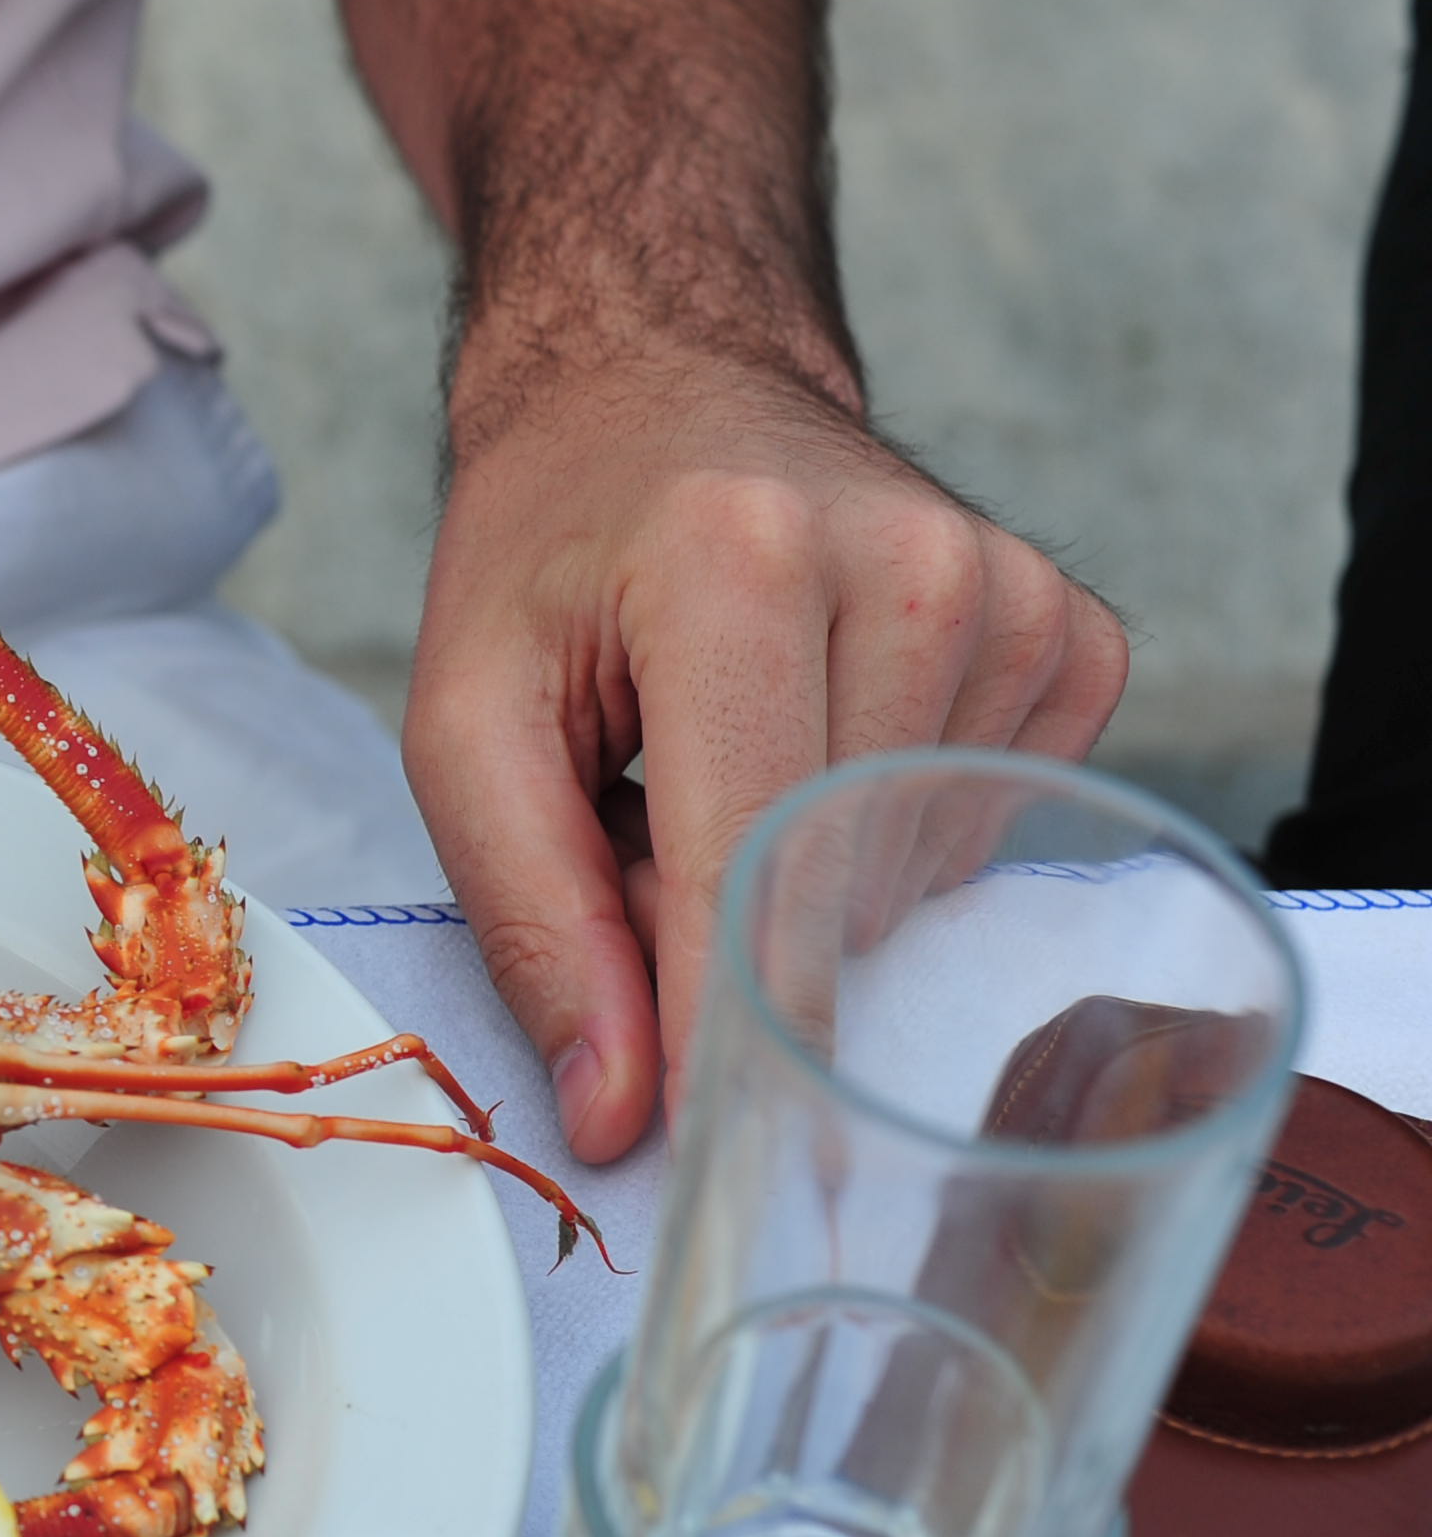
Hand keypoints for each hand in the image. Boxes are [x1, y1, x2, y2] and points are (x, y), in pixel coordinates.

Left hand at [403, 347, 1128, 1165]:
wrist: (659, 377)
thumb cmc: (551, 551)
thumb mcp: (466, 718)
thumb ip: (533, 918)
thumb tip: (621, 1113)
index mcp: (740, 566)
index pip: (757, 867)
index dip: (727, 1028)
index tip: (719, 1159)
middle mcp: (908, 567)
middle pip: (842, 885)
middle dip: (733, 932)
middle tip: (640, 842)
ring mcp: (1012, 594)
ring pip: (918, 875)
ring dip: (809, 878)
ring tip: (718, 764)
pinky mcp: (1070, 630)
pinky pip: (990, 822)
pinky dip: (889, 829)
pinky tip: (821, 735)